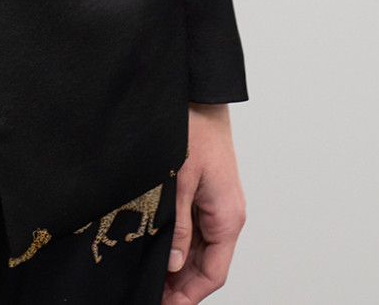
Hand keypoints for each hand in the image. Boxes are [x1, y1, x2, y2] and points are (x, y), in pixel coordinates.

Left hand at [165, 104, 245, 301]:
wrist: (199, 94)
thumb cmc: (193, 129)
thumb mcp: (180, 180)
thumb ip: (179, 225)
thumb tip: (175, 265)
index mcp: (228, 217)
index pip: (213, 273)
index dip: (190, 296)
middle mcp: (226, 214)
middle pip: (207, 264)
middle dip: (182, 285)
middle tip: (151, 294)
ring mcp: (217, 203)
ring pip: (201, 248)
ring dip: (179, 265)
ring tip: (150, 276)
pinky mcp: (205, 191)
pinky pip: (195, 227)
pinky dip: (180, 242)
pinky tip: (158, 247)